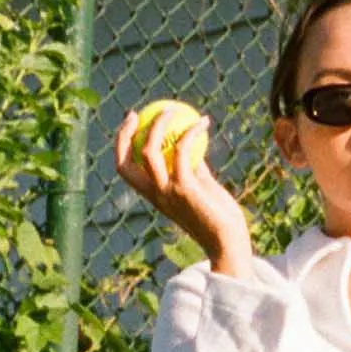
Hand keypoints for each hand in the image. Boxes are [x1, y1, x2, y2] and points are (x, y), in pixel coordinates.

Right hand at [113, 107, 252, 277]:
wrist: (228, 241)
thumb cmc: (218, 217)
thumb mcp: (200, 188)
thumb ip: (193, 168)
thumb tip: (191, 144)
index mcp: (154, 196)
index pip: (125, 170)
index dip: (122, 144)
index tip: (133, 122)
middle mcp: (155, 195)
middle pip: (124, 162)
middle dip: (124, 134)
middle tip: (139, 112)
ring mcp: (168, 192)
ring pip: (150, 151)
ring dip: (158, 125)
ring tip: (174, 110)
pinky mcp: (185, 188)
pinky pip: (183, 151)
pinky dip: (191, 132)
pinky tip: (204, 122)